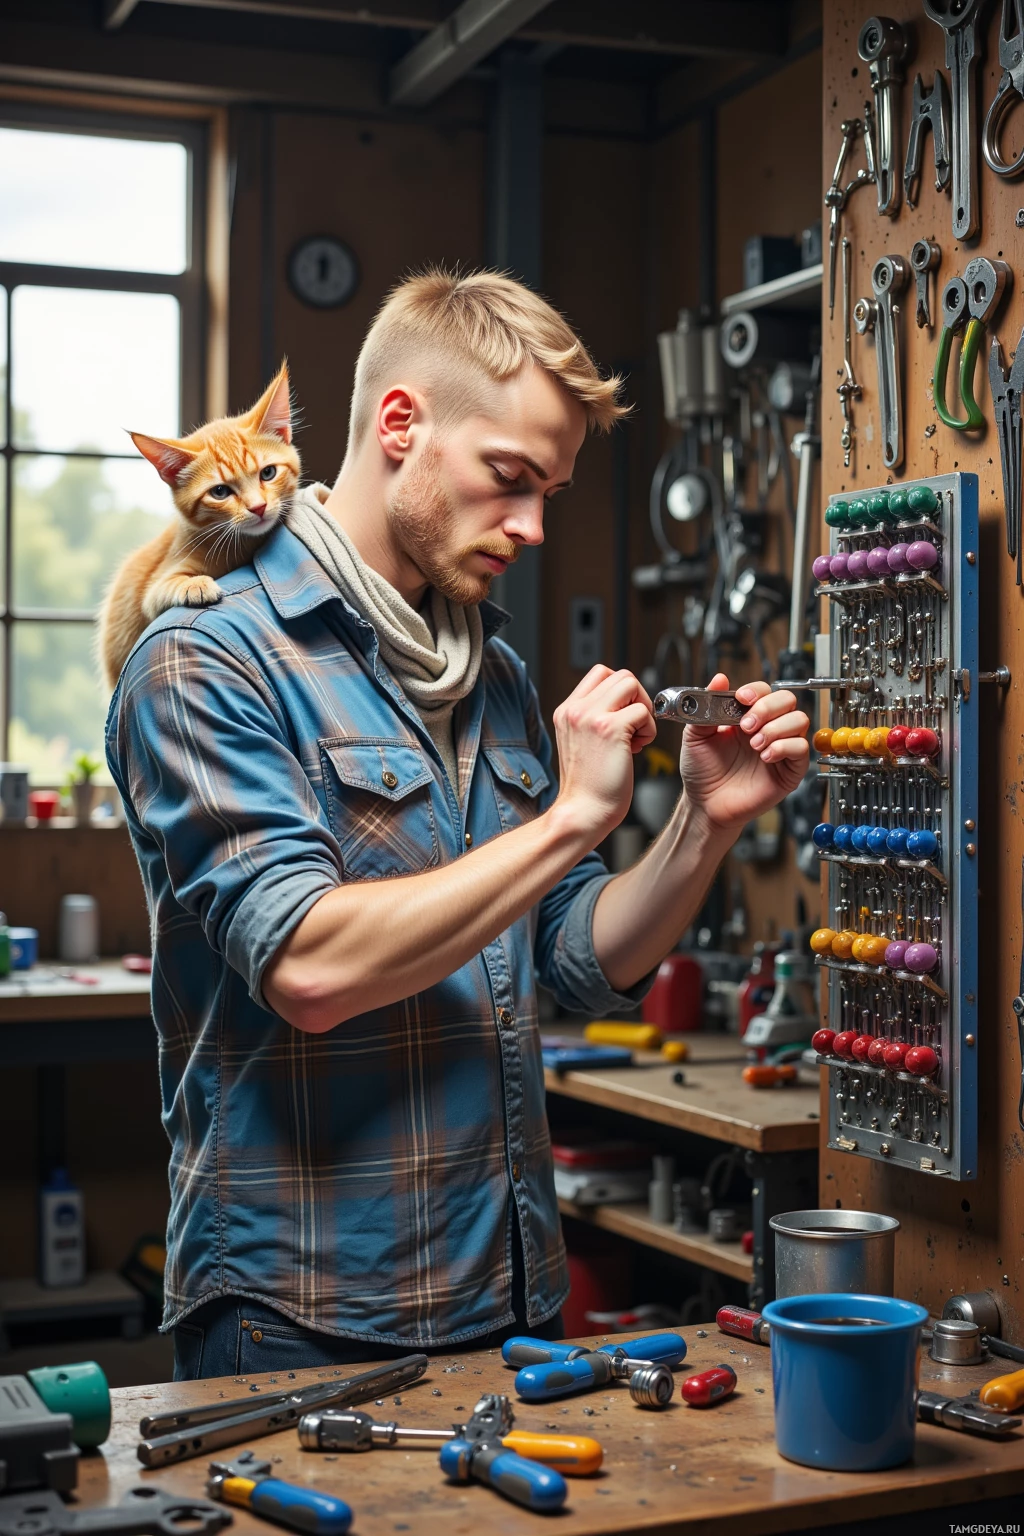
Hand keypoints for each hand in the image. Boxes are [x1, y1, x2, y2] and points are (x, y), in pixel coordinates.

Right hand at [552, 666, 656, 843]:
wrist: (583, 812)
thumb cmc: (588, 785)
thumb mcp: (580, 742)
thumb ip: (594, 718)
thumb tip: (625, 704)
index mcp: (567, 711)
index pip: (601, 673)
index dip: (622, 691)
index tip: (625, 716)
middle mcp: (576, 709)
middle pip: (621, 675)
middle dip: (637, 698)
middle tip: (635, 727)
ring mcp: (591, 717)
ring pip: (632, 685)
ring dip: (643, 709)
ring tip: (636, 736)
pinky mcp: (610, 729)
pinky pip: (643, 711)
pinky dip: (648, 729)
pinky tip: (637, 749)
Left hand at [679, 674, 808, 833]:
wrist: (704, 804)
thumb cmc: (702, 772)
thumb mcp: (695, 735)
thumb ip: (705, 706)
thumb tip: (718, 678)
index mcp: (746, 716)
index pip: (764, 691)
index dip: (756, 691)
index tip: (741, 699)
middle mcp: (767, 728)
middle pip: (787, 700)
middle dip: (767, 708)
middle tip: (746, 726)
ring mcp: (780, 748)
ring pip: (799, 720)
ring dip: (776, 728)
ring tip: (754, 744)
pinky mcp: (789, 770)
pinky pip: (801, 749)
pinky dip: (784, 747)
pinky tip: (765, 756)